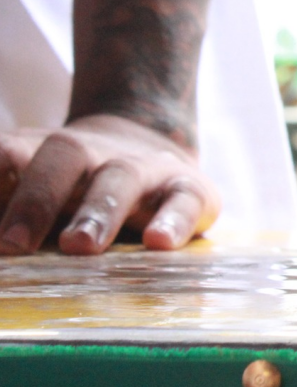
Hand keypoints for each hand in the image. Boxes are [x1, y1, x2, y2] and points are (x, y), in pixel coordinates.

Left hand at [0, 115, 220, 254]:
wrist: (148, 141)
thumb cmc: (69, 184)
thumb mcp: (25, 185)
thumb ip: (3, 207)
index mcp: (37, 152)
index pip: (5, 153)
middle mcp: (87, 154)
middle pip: (62, 156)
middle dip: (35, 199)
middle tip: (10, 245)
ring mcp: (141, 168)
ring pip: (120, 177)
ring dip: (98, 210)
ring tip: (79, 246)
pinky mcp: (188, 189)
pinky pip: (184, 200)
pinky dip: (173, 220)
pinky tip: (159, 244)